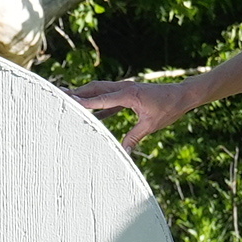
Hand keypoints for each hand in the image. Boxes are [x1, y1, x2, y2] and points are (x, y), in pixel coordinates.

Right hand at [72, 76, 203, 147]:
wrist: (181, 95)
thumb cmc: (168, 108)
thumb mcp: (151, 125)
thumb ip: (134, 137)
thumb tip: (123, 152)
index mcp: (128, 94)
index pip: (101, 99)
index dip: (84, 102)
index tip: (68, 102)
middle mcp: (124, 88)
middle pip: (95, 89)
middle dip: (78, 92)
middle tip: (60, 95)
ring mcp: (125, 89)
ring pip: (100, 91)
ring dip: (85, 95)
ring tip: (68, 101)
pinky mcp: (128, 94)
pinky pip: (108, 98)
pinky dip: (98, 104)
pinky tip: (90, 113)